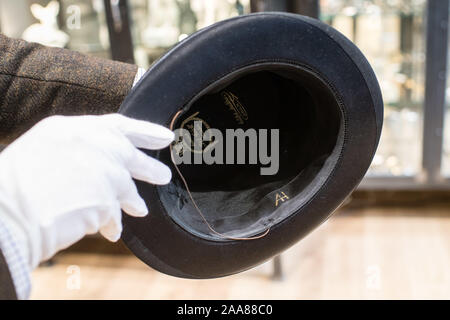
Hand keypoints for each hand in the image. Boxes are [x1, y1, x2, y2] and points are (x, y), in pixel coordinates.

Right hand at [0, 114, 173, 267]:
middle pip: (131, 155)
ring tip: (141, 208)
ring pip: (127, 188)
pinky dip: (111, 224)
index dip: (145, 131)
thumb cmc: (14, 186)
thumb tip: (96, 167)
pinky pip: (114, 217)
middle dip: (149, 167)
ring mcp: (103, 172)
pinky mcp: (107, 201)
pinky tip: (111, 231)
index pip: (119, 124)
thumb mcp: (43, 151)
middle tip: (164, 175)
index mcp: (72, 128)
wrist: (5, 215)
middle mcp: (93, 146)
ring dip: (134, 200)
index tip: (165, 136)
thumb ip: (76, 152)